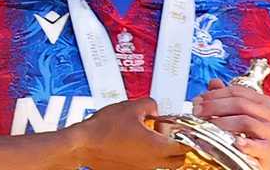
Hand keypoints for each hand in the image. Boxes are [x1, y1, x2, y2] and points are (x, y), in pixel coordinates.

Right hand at [66, 98, 191, 169]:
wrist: (83, 144)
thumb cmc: (104, 128)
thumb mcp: (130, 107)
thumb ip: (150, 105)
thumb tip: (154, 109)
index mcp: (157, 146)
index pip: (185, 146)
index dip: (185, 135)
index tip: (179, 127)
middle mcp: (153, 162)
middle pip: (179, 160)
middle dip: (178, 147)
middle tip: (167, 132)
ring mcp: (142, 169)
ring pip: (163, 163)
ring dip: (162, 152)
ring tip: (148, 136)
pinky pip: (147, 165)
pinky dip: (146, 156)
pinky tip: (133, 143)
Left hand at [193, 79, 269, 169]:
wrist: (258, 162)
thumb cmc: (247, 136)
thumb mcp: (236, 114)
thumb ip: (225, 98)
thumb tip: (214, 82)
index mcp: (263, 102)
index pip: (236, 91)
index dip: (214, 94)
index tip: (198, 101)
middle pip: (239, 104)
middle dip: (214, 106)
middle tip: (197, 112)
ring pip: (244, 121)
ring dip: (221, 122)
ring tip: (207, 126)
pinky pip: (255, 144)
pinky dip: (243, 143)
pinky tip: (234, 142)